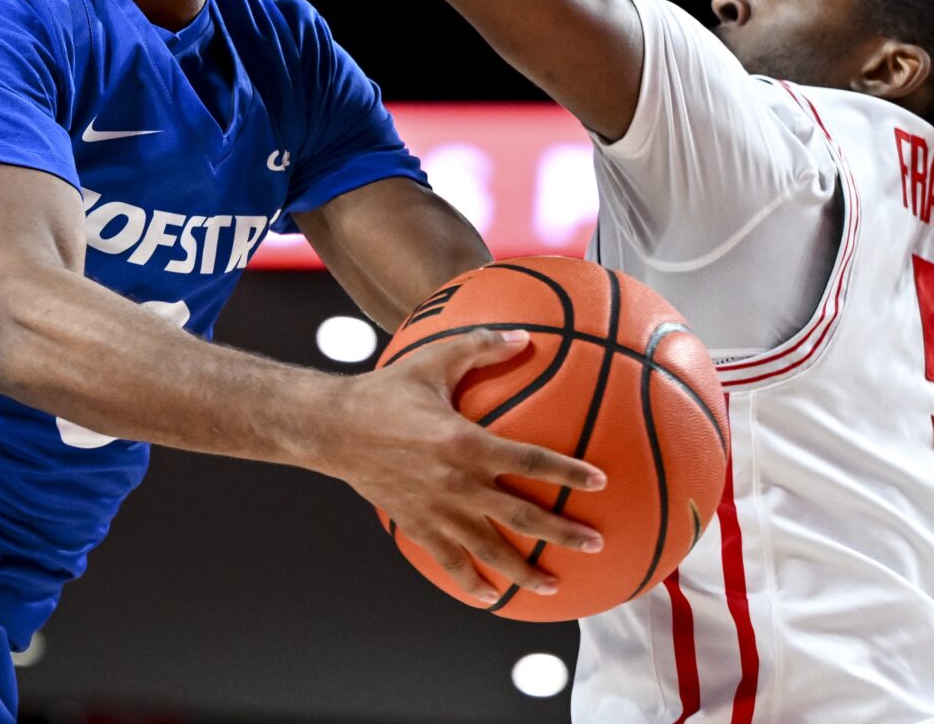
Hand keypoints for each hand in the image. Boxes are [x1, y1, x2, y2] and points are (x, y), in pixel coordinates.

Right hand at [322, 329, 604, 603]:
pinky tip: (489, 597)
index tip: (600, 481)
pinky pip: (449, 560)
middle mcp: (457, 483)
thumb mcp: (432, 361)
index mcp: (465, 443)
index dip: (567, 471)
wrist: (333, 428)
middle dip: (562, 532)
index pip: (528, 460)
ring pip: (490, 549)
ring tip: (554, 584)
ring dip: (525, 570)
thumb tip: (524, 336)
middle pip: (521, 515)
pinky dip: (470, 581)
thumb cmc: (385, 391)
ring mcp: (437, 510)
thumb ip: (480, 346)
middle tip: (595, 543)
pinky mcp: (417, 524)